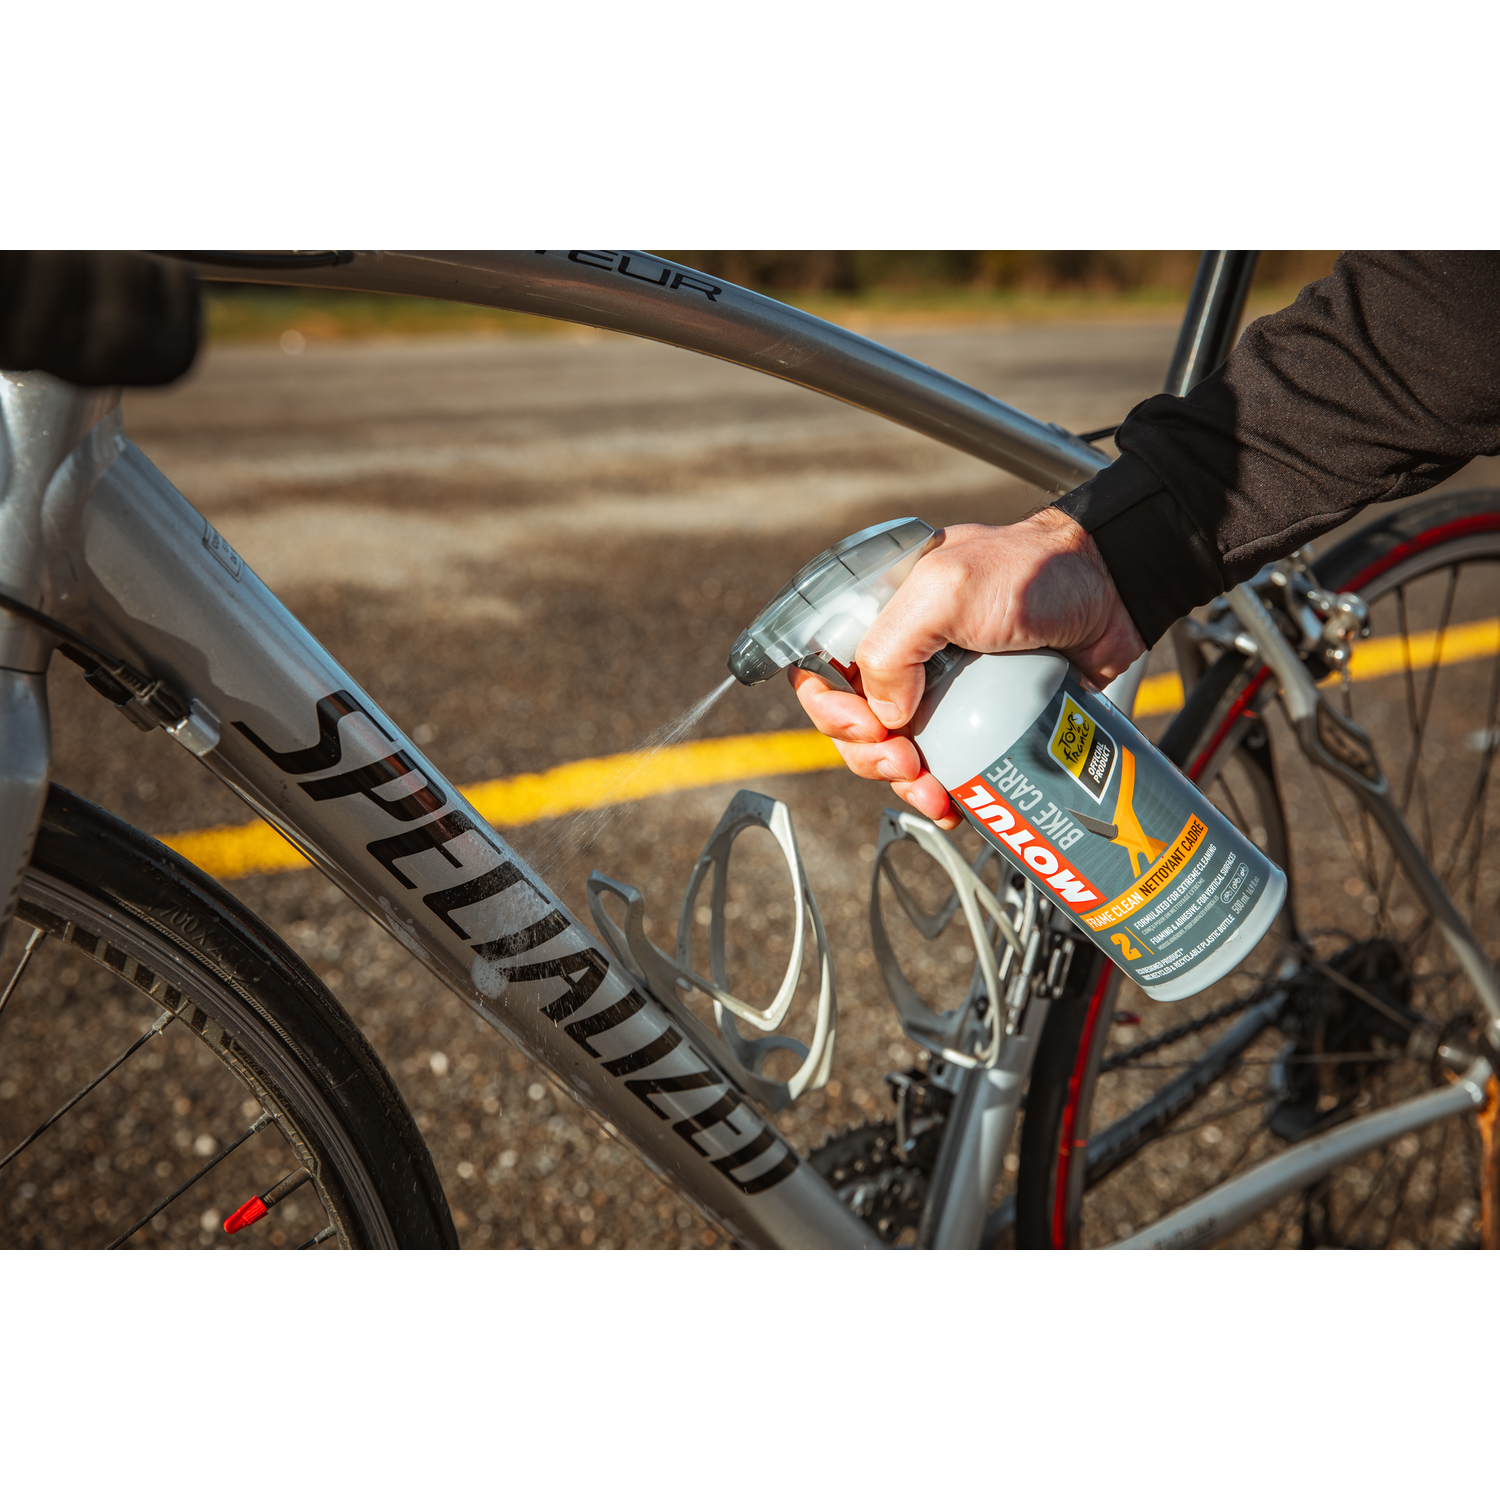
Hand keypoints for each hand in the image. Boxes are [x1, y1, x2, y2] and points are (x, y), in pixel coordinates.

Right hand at [790, 509, 1144, 828]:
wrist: (1113, 591)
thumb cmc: (1034, 572)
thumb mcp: (947, 589)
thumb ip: (894, 642)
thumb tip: (883, 715)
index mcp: (880, 616)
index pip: (819, 669)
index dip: (829, 709)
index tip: (870, 728)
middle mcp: (904, 655)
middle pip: (852, 724)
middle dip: (869, 756)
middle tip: (906, 764)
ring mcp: (941, 692)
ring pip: (895, 755)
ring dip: (903, 785)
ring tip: (935, 793)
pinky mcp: (981, 723)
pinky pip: (946, 769)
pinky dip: (941, 796)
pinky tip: (954, 807)